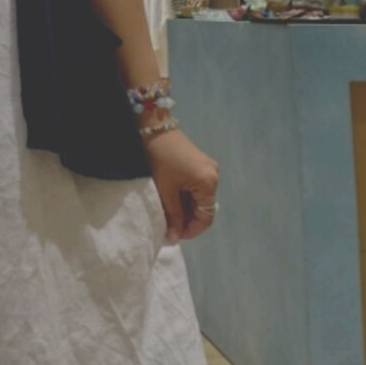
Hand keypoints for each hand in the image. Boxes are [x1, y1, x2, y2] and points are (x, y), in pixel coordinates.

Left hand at [143, 129, 219, 244]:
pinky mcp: (198, 163)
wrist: (152, 126)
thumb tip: (175, 238)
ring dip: (184, 208)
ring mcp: (207, 168)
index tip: (174, 235)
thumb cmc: (160, 159)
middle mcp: (213, 175)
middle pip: (203, 207)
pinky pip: (194, 186)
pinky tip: (170, 200)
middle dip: (186, 219)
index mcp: (209, 183)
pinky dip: (183, 196)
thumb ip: (173, 215)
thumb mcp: (166, 190)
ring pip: (197, 197)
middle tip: (168, 227)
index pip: (206, 217)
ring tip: (167, 215)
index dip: (191, 230)